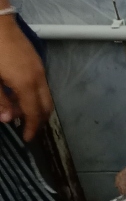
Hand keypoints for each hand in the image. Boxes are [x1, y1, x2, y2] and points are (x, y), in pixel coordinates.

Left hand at [0, 17, 52, 140]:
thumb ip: (0, 100)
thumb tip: (6, 119)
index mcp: (25, 84)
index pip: (33, 113)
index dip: (31, 128)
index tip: (26, 138)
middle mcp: (38, 78)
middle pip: (46, 106)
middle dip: (38, 120)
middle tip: (26, 128)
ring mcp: (39, 69)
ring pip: (45, 95)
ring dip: (35, 107)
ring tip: (17, 110)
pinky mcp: (36, 62)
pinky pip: (41, 85)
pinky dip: (34, 95)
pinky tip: (18, 94)